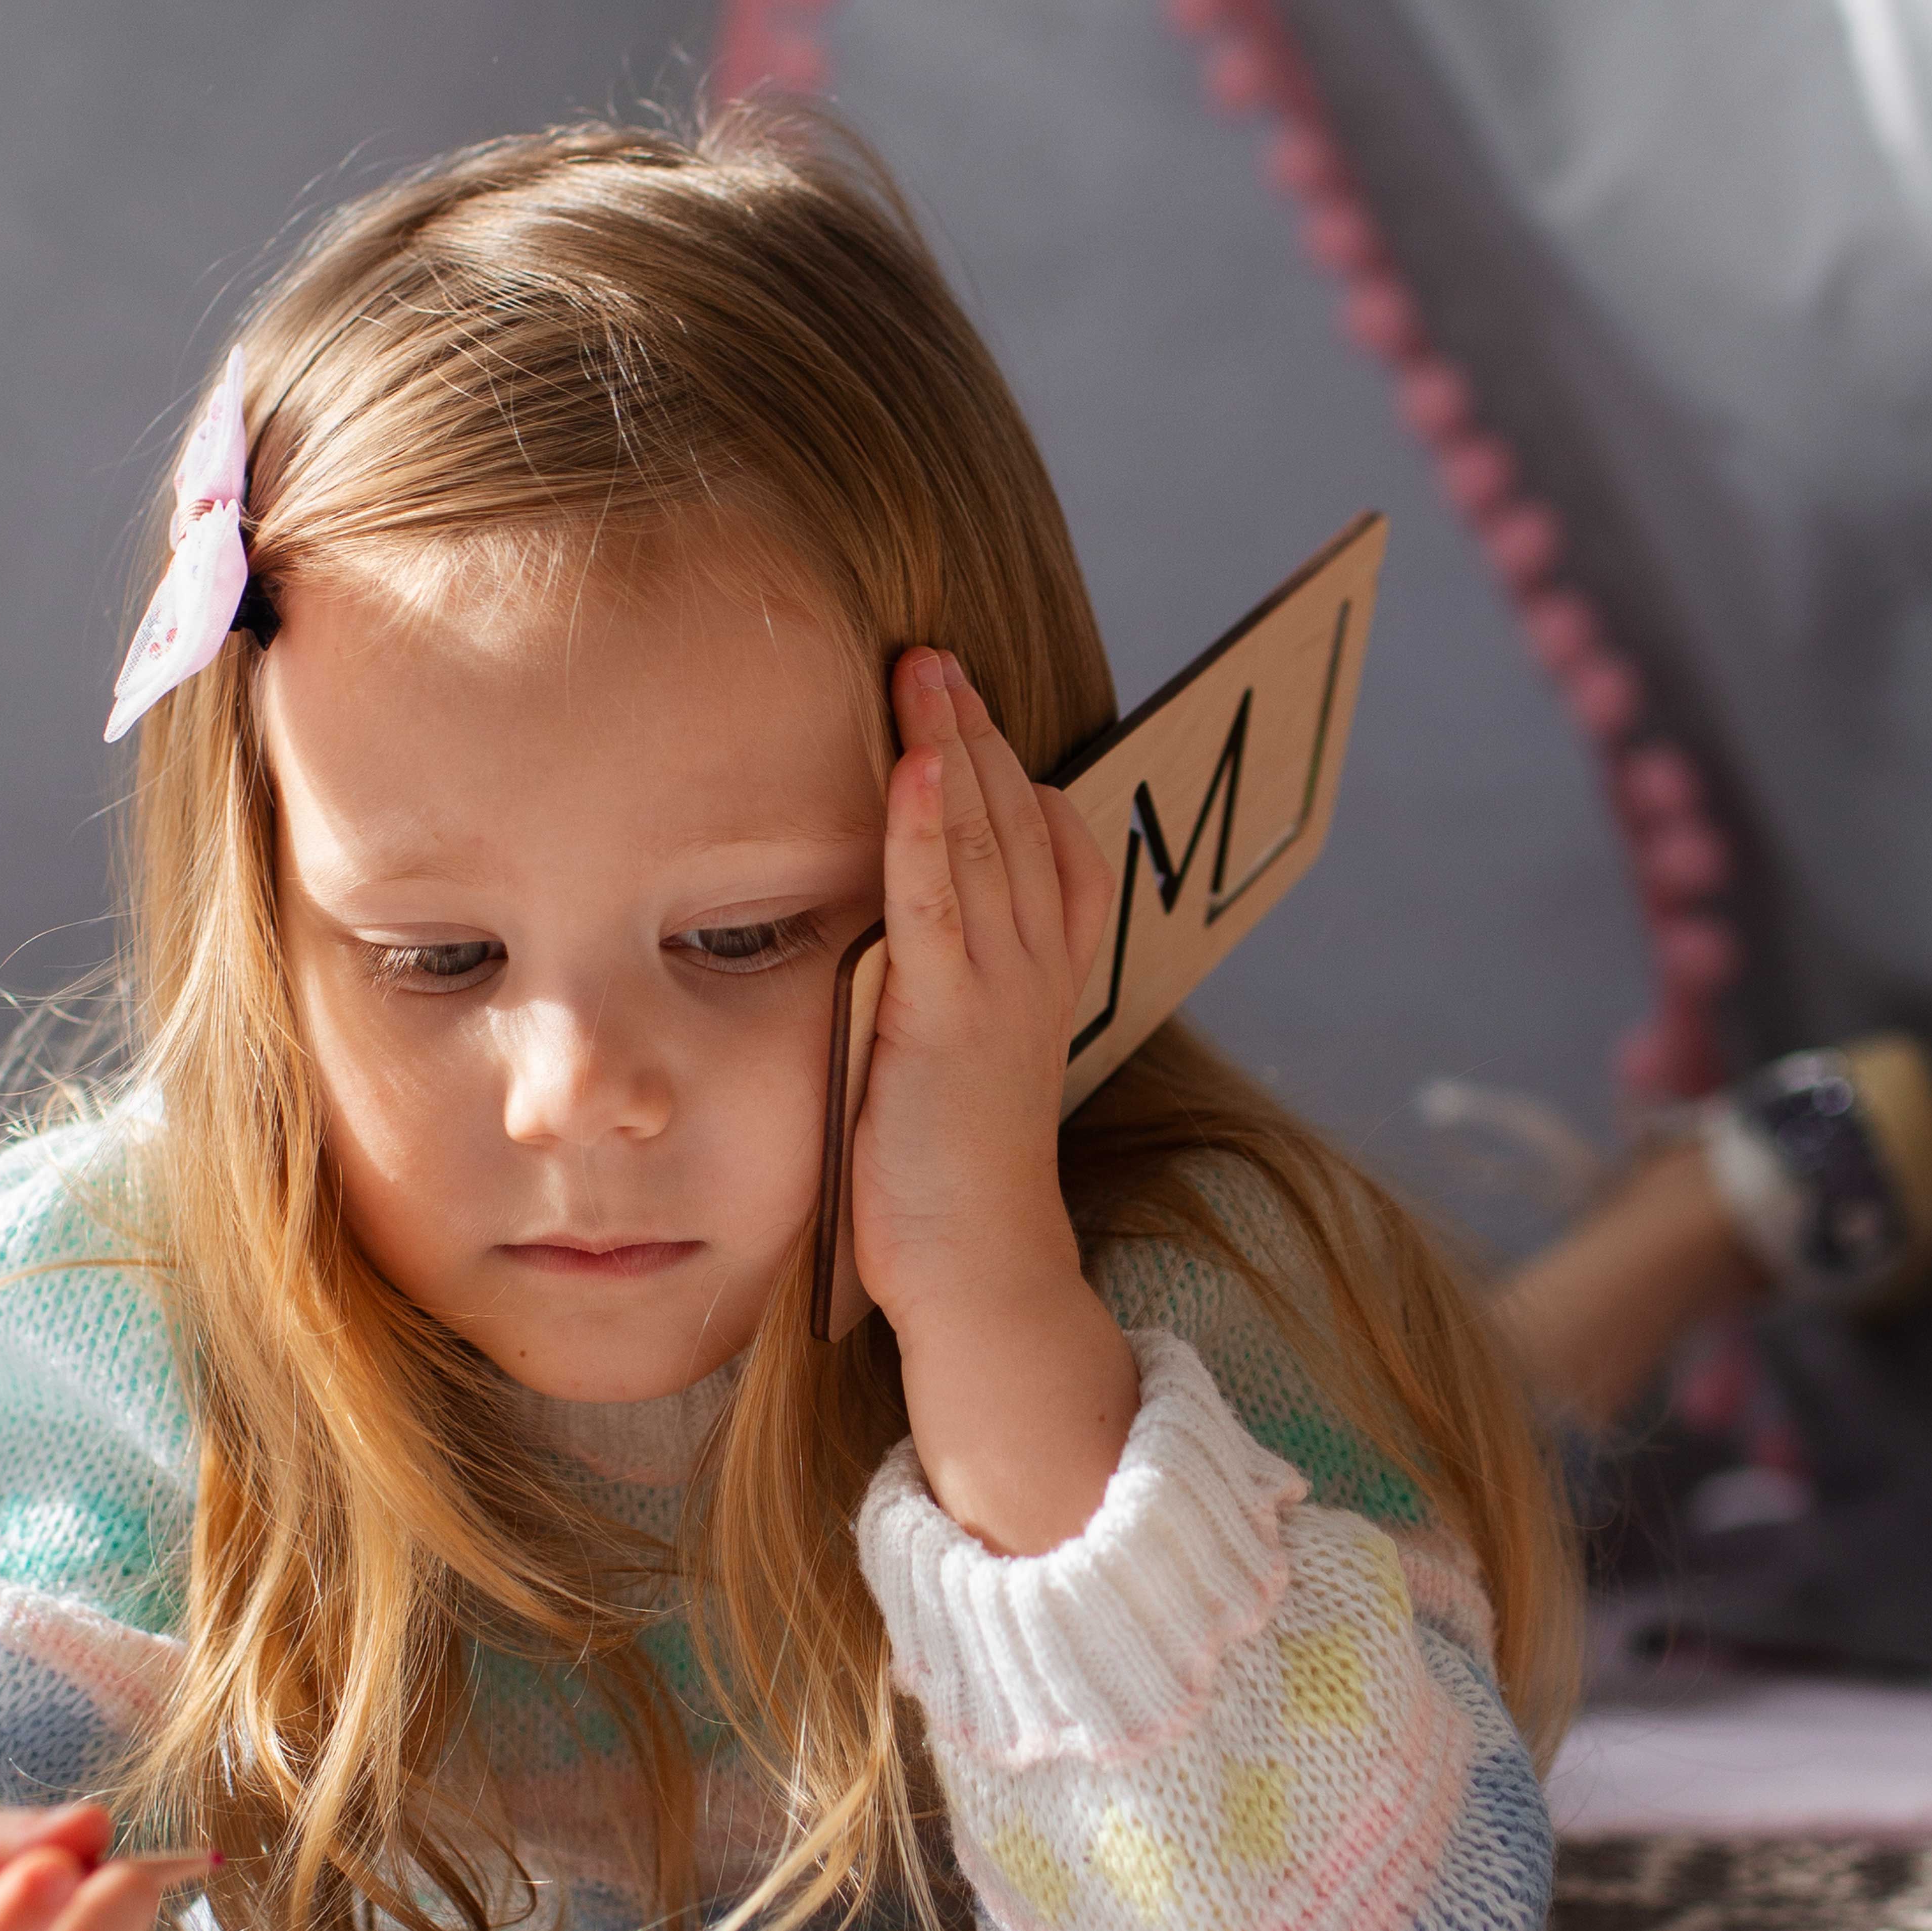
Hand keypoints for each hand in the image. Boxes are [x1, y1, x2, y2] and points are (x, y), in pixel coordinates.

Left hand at [851, 650, 1140, 1555]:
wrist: (980, 1276)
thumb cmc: (945, 1180)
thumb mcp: (946, 1061)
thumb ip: (929, 994)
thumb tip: (883, 942)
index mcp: (1039, 981)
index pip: (1048, 847)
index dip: (1011, 770)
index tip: (967, 706)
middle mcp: (1034, 974)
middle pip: (1015, 822)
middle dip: (975, 731)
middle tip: (936, 654)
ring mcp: (1000, 996)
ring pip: (982, 844)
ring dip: (954, 749)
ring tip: (927, 671)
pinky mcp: (948, 1025)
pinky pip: (941, 907)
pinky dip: (930, 830)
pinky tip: (914, 767)